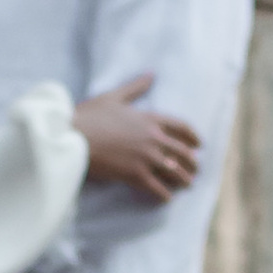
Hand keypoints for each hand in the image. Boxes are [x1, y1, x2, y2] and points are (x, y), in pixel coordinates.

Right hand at [76, 74, 201, 201]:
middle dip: (192, 162)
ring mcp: (146, 158)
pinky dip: (164, 195)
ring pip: (174, 171)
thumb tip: (151, 74)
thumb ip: (136, 87)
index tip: (199, 145)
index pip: (181, 127)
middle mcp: (153, 138)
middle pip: (182, 152)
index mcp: (150, 119)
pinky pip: (157, 188)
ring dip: (183, 179)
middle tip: (195, 169)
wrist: (73, 136)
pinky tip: (167, 198)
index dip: (193, 137)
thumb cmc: (90, 115)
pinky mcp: (135, 175)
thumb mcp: (114, 96)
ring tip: (186, 184)